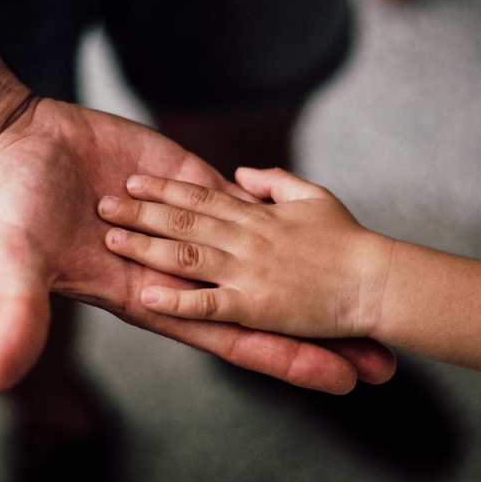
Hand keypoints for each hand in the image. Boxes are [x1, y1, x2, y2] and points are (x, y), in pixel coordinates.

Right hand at [0, 102, 395, 392]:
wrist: (13, 148)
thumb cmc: (8, 214)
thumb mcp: (13, 268)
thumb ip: (16, 320)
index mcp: (152, 298)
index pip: (232, 337)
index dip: (285, 360)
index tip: (338, 380)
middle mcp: (181, 270)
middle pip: (264, 308)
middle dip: (317, 335)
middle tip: (379, 362)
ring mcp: (191, 227)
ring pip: (266, 257)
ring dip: (313, 277)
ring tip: (368, 294)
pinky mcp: (190, 182)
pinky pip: (245, 203)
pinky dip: (282, 214)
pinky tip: (325, 228)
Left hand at [97, 167, 396, 338]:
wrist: (377, 281)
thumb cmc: (351, 240)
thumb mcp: (314, 196)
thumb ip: (275, 182)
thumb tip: (241, 173)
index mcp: (258, 215)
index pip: (201, 196)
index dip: (164, 188)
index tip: (134, 180)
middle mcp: (246, 239)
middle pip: (183, 221)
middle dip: (140, 212)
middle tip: (103, 204)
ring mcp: (247, 273)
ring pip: (186, 255)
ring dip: (146, 246)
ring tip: (111, 239)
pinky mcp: (254, 307)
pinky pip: (208, 304)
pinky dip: (177, 300)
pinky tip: (147, 295)